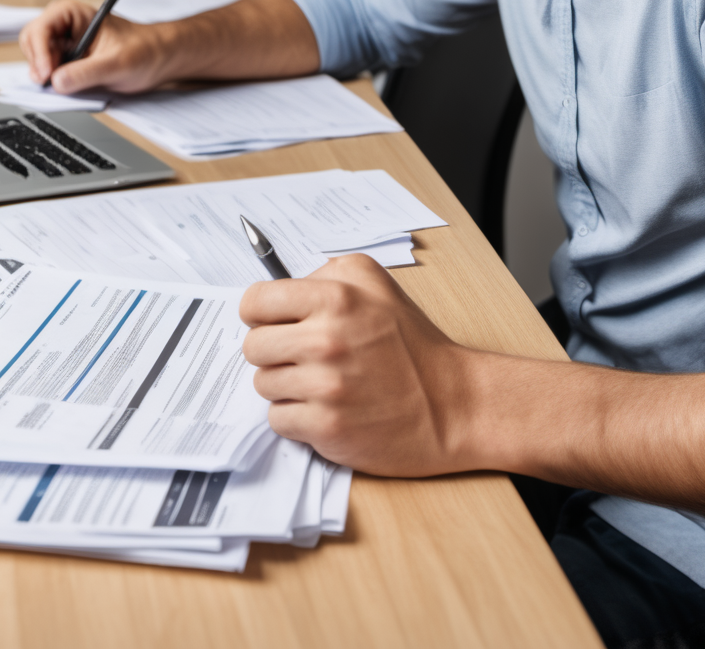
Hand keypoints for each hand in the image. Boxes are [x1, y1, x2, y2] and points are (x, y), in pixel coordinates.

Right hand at [20, 0, 167, 94]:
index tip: (46, 75)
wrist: (159, 59)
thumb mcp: (118, 63)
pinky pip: (49, 73)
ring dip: (44, 75)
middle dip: (38, 64)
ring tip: (64, 86)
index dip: (39, 53)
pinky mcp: (68, 63)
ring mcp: (65, 45)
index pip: (41, 29)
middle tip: (50, 84)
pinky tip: (67, 89)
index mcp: (73, 14)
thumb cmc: (144, 50)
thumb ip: (87, 72)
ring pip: (37, 59)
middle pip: (32, 42)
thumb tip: (57, 82)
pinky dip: (52, 83)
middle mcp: (64, 27)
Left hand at [240, 253, 476, 475]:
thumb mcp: (376, 284)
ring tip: (320, 382)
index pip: (255, 301)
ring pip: (263, 384)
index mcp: (335, 298)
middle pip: (253, 346)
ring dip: (285, 385)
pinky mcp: (326, 428)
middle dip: (273, 351)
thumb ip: (326, 275)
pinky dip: (295, 417)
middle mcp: (326, 340)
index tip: (273, 321)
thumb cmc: (411, 345)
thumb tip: (281, 291)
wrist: (451, 405)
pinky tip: (323, 408)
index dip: (261, 313)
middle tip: (301, 355)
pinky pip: (277, 420)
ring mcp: (325, 387)